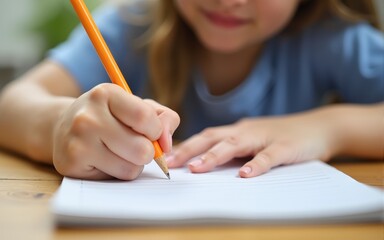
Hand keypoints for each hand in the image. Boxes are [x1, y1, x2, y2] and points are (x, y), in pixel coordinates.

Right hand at [52, 83, 179, 179]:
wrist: (64, 127)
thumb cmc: (111, 117)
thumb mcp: (137, 106)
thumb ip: (164, 118)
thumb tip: (166, 144)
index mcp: (105, 93)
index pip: (145, 118)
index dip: (156, 130)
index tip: (150, 130)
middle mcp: (88, 116)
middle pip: (142, 149)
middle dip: (147, 151)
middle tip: (134, 144)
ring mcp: (78, 142)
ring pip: (131, 168)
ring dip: (133, 164)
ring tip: (118, 151)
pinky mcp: (71, 165)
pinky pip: (116, 178)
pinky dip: (118, 172)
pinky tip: (104, 160)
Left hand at [167, 110, 334, 177]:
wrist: (320, 126)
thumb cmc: (282, 136)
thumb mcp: (254, 141)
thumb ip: (234, 150)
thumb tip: (205, 163)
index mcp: (237, 131)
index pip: (206, 137)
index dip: (185, 146)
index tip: (166, 157)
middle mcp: (246, 131)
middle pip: (212, 137)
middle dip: (189, 150)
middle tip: (170, 163)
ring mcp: (265, 137)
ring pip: (235, 145)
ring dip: (214, 156)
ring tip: (197, 168)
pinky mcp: (286, 146)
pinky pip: (269, 156)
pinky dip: (256, 165)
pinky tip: (245, 175)